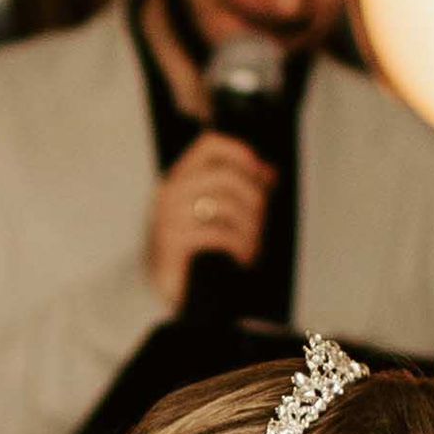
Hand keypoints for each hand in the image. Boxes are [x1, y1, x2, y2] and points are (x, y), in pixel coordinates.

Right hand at [145, 127, 277, 314]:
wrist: (164, 289)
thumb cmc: (193, 249)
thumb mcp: (213, 213)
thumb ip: (237, 191)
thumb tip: (270, 173)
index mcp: (179, 178)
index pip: (210, 145)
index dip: (241, 153)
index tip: (263, 174)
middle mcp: (170, 191)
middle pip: (226, 176)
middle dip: (254, 198)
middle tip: (261, 222)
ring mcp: (169, 215)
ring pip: (226, 206)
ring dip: (250, 228)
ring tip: (254, 245)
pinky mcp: (172, 241)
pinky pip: (219, 234)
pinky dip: (240, 246)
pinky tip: (244, 258)